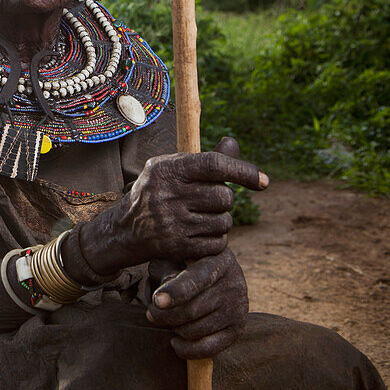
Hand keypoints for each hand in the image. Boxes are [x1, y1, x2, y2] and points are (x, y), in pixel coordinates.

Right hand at [112, 137, 265, 263]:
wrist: (126, 228)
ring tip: (201, 217)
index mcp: (167, 170)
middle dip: (224, 200)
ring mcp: (173, 223)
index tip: (263, 181)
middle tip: (207, 200)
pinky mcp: (178, 247)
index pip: (214, 165)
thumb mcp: (172, 168)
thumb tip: (232, 143)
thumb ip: (205, 159)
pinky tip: (199, 233)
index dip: (243, 171)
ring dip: (220, 220)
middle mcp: (168, 195)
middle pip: (224, 197)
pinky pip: (218, 243)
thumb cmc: (157, 191)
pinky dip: (215, 240)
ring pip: (224, 222)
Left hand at [146, 249, 248, 358]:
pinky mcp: (238, 329)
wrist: (216, 276)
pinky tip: (175, 342)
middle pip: (192, 310)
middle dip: (165, 316)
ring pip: (195, 330)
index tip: (157, 301)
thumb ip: (167, 269)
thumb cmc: (185, 263)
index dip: (176, 292)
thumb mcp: (176, 257)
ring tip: (167, 320)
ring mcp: (238, 309)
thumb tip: (161, 299)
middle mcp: (233, 285)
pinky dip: (187, 349)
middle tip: (151, 314)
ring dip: (175, 328)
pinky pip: (208, 348)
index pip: (196, 280)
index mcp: (218, 261)